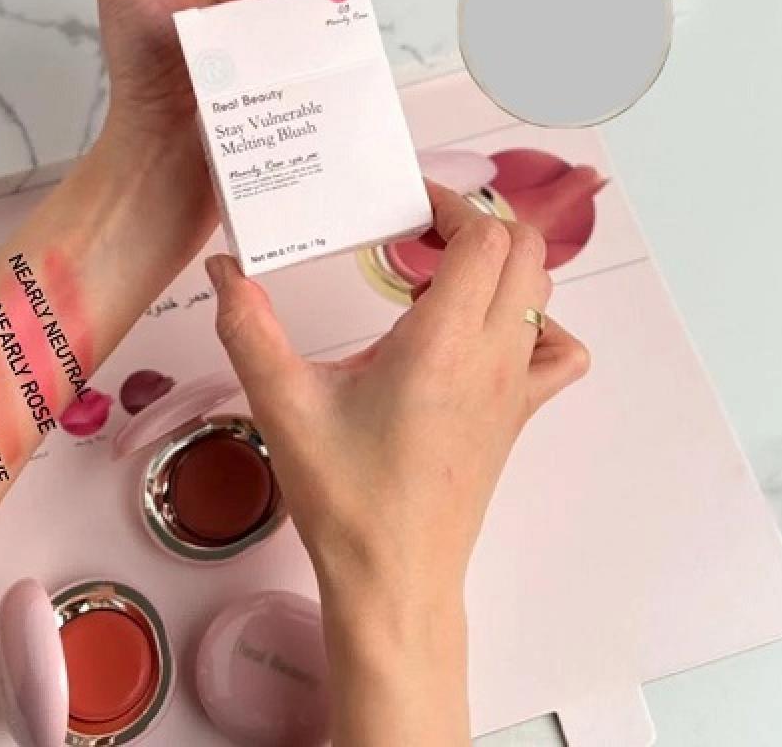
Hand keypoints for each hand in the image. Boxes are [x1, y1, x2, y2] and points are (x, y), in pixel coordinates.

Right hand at [204, 182, 589, 744]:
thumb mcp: (283, 403)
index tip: (407, 205)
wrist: (394, 577)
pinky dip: (538, 326)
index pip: (483, 238)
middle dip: (476, 224)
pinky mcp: (517, 416)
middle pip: (524, 251)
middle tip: (418, 233)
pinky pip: (557, 354)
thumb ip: (248, 326)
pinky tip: (486, 336)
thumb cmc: (345, 496)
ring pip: (541, 294)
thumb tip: (224, 266)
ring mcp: (513, 388)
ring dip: (500, 267)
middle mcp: (492, 356)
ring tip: (439, 280)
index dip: (451, 203)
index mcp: (442, 341)